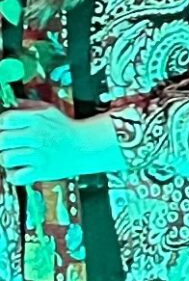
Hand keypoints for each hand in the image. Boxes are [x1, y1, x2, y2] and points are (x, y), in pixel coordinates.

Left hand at [0, 107, 123, 185]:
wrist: (88, 147)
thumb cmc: (66, 129)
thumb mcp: (48, 110)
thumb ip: (26, 106)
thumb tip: (8, 104)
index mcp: (36, 119)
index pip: (5, 120)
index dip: (2, 125)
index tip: (6, 129)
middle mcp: (36, 137)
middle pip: (2, 140)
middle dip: (2, 142)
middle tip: (8, 144)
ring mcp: (39, 155)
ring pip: (6, 158)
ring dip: (6, 158)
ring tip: (13, 157)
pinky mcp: (42, 171)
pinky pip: (17, 177)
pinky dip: (14, 175)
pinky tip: (18, 169)